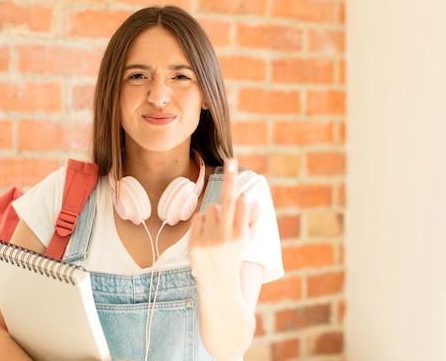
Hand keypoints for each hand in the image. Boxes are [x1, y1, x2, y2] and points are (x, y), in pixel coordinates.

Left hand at [189, 159, 258, 286]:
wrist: (219, 285)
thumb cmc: (235, 258)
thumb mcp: (248, 242)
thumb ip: (250, 220)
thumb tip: (247, 199)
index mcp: (242, 235)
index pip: (241, 205)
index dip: (240, 198)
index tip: (240, 183)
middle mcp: (226, 237)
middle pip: (228, 200)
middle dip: (231, 179)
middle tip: (232, 160)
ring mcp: (209, 240)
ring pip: (212, 208)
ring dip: (215, 213)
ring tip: (218, 231)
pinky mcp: (194, 243)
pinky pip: (199, 217)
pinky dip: (203, 222)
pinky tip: (207, 235)